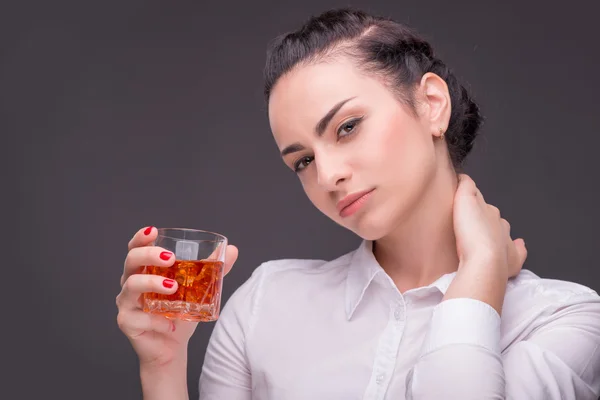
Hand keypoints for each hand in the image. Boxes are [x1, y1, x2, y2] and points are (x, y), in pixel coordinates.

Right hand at [116, 226, 238, 367]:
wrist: (172, 347)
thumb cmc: (179, 314)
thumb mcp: (197, 289)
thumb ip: (212, 269)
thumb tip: (232, 250)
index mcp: (145, 270)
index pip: (136, 248)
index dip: (141, 238)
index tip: (154, 231)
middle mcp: (131, 283)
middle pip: (131, 261)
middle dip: (148, 255)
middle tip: (170, 258)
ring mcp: (126, 303)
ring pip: (131, 286)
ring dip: (151, 283)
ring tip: (173, 287)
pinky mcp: (127, 323)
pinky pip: (138, 317)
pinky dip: (157, 320)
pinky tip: (170, 325)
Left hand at [445, 174, 527, 314]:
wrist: (487, 262)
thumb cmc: (498, 266)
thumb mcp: (514, 262)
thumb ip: (517, 252)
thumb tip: (521, 243)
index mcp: (504, 231)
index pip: (498, 225)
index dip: (489, 227)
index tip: (481, 230)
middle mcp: (496, 218)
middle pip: (487, 211)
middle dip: (479, 214)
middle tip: (466, 218)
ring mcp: (482, 207)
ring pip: (476, 198)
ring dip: (469, 199)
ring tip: (458, 199)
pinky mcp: (468, 199)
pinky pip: (465, 185)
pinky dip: (462, 182)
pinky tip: (456, 180)